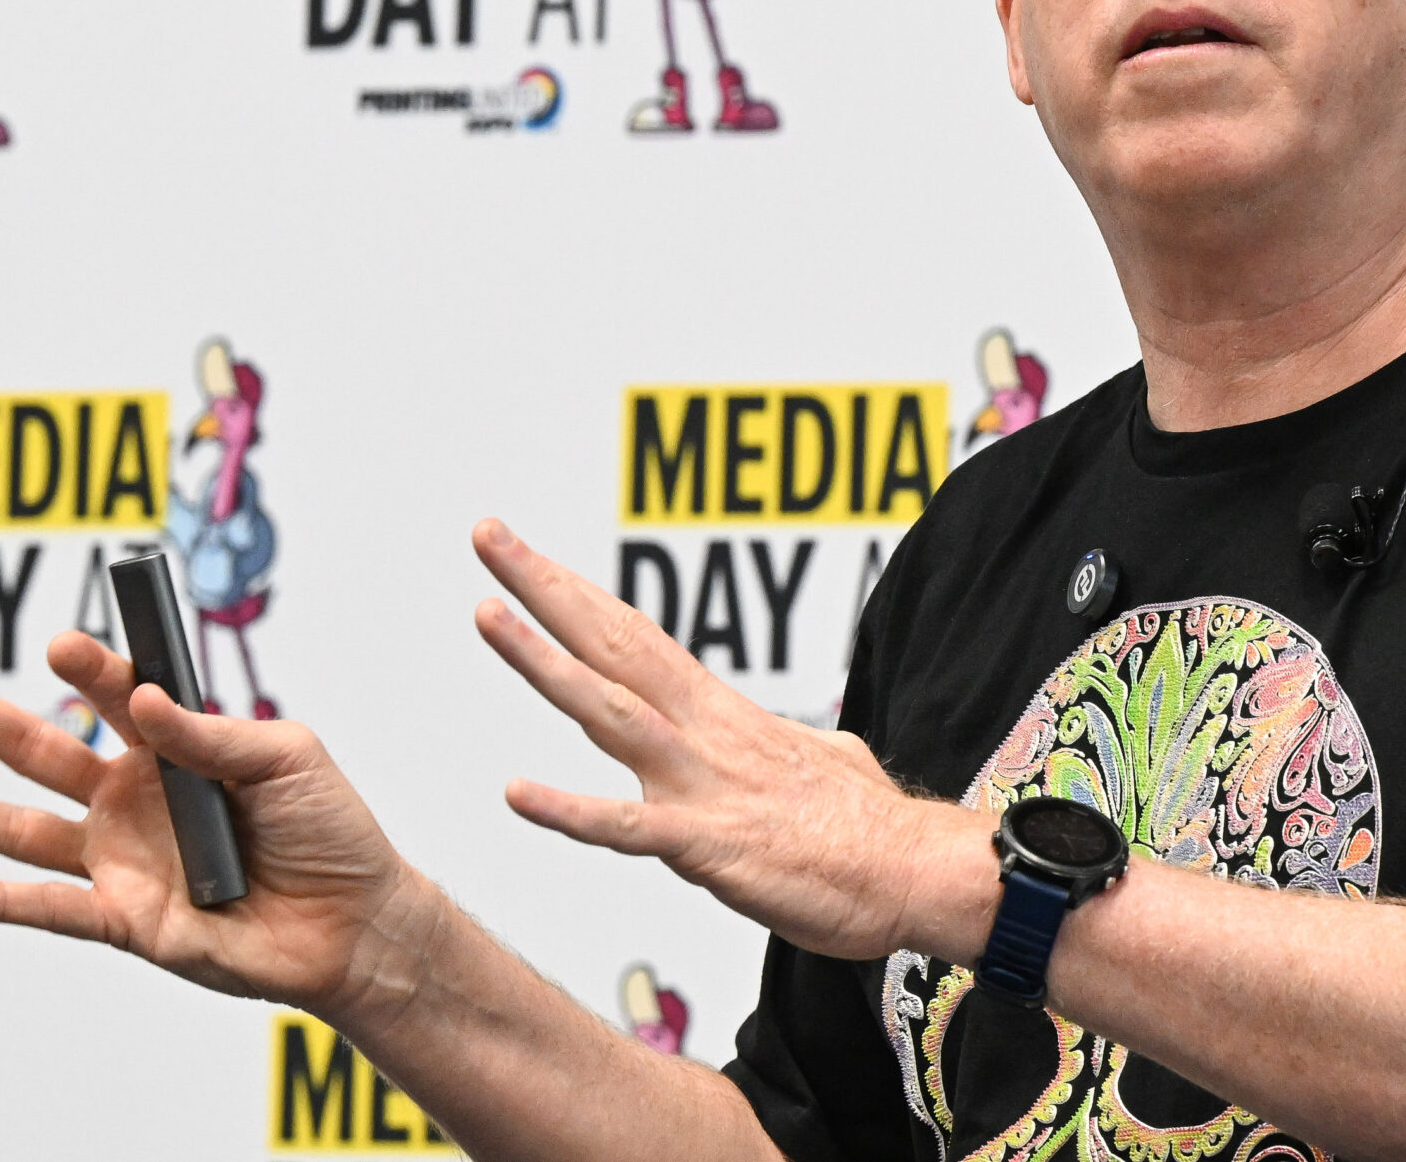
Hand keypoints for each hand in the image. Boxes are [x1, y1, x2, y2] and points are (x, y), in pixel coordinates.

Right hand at [0, 634, 441, 1019]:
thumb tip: (140, 699)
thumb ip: (212, 731)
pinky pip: (51, 908)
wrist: (356, 926)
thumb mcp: (288, 758)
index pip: (116, 693)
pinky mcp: (126, 920)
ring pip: (24, 828)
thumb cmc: (332, 831)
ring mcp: (122, 858)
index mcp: (174, 746)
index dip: (92, 667)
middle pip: (39, 748)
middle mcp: (133, 797)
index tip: (63, 642)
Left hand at [470, 520, 998, 964]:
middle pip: (611, 643)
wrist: (918, 872)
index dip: (575, 595)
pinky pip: (627, 828)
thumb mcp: (817, 763)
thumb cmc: (869, 829)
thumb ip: (777, 749)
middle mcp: (701, 732)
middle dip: (544, 587)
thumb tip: (786, 745)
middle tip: (489, 533)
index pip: (634, 637)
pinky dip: (570, 810)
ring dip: (544, 662)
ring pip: (609, 709)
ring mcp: (700, 784)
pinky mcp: (709, 845)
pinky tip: (517, 793)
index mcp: (718, 714)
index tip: (524, 556)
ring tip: (486, 612)